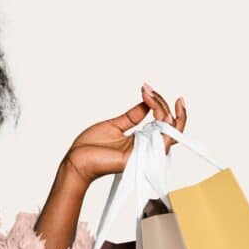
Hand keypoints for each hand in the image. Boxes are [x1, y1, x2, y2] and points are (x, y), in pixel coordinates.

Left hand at [62, 82, 187, 186]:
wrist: (76, 160)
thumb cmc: (90, 147)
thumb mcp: (115, 125)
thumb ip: (133, 116)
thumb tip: (147, 103)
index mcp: (140, 140)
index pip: (161, 122)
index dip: (158, 103)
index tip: (146, 88)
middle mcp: (146, 146)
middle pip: (170, 125)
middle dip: (163, 103)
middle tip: (149, 91)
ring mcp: (145, 152)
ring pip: (172, 132)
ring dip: (165, 111)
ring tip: (152, 97)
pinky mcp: (139, 156)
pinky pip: (163, 143)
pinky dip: (165, 126)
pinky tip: (158, 112)